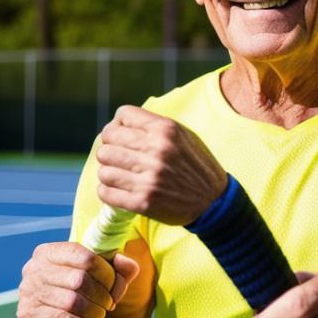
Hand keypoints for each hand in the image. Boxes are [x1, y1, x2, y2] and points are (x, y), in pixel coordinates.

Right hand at [16, 242, 139, 317]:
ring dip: (95, 311)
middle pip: (80, 280)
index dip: (107, 274)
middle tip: (109, 303)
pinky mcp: (28, 312)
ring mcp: (28, 289)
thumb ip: (118, 266)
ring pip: (72, 302)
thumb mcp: (97, 272)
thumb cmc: (77, 285)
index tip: (113, 285)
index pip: (87, 258)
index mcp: (51, 250)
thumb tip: (125, 263)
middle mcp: (35, 267)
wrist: (46, 309)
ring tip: (101, 313)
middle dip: (102, 295)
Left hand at [95, 105, 227, 224]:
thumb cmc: (195, 166)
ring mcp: (149, 178)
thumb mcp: (183, 136)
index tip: (120, 136)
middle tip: (118, 158)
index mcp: (167, 130)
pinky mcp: (143, 202)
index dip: (118, 125)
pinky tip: (118, 190)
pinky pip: (105, 192)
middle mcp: (157, 151)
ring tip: (120, 176)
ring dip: (109, 173)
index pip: (123, 115)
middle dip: (110, 149)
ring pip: (104, 169)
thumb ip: (153, 127)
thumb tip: (117, 125)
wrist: (213, 201)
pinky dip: (107, 192)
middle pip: (108, 141)